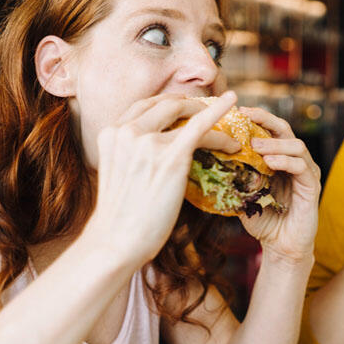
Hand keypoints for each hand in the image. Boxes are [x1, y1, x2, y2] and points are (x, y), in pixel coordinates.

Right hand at [83, 92, 240, 267]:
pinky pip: (201, 127)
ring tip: (227, 121)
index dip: (167, 104)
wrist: (117, 241)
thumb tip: (153, 152)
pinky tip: (232, 102)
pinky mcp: (171, 157)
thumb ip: (130, 153)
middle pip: (165, 104)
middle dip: (189, 105)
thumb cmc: (119, 216)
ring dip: (209, 114)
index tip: (183, 107)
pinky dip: (219, 113)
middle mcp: (127, 131)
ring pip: (186, 115)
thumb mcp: (116, 172)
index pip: (143, 106)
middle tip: (206, 110)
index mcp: (111, 133)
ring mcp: (148, 142)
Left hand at [236, 107, 320, 264]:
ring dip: (273, 143)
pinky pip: (301, 167)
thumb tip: (210, 161)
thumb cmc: (263, 221)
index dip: (256, 118)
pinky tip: (269, 162)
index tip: (237, 111)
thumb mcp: (244, 195)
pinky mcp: (312, 186)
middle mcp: (295, 161)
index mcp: (280, 159)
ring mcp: (307, 172)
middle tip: (245, 117)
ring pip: (295, 145)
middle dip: (265, 120)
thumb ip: (235, 178)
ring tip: (253, 146)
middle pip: (285, 129)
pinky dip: (285, 161)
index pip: (270, 130)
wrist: (281, 247)